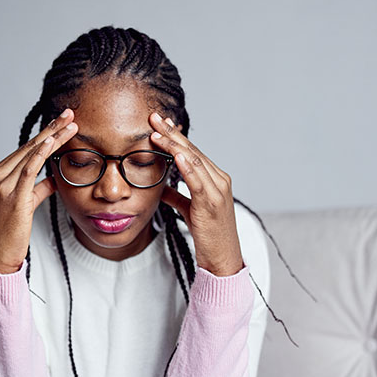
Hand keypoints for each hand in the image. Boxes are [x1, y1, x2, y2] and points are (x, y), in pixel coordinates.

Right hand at [0, 109, 77, 273]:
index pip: (25, 150)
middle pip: (28, 147)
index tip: (61, 123)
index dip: (45, 135)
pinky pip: (28, 170)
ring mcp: (2, 185)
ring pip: (30, 154)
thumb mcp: (25, 205)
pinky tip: (52, 142)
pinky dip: (40, 154)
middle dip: (51, 129)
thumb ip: (38, 189)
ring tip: (70, 124)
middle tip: (69, 114)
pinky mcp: (12, 196)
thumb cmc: (11, 232)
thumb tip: (54, 178)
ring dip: (52, 137)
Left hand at [149, 112, 243, 276]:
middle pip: (193, 150)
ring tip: (156, 132)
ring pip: (194, 161)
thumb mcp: (189, 211)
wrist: (223, 258)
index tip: (159, 123)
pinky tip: (176, 154)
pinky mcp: (212, 203)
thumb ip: (177, 196)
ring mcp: (218, 191)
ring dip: (174, 145)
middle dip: (172, 133)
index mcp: (215, 179)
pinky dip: (187, 165)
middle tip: (154, 117)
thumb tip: (162, 186)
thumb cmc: (208, 235)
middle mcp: (219, 180)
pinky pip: (198, 180)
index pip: (193, 151)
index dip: (175, 136)